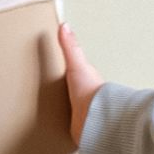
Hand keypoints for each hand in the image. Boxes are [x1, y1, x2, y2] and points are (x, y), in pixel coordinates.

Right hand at [57, 22, 103, 146]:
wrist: (92, 120)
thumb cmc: (89, 92)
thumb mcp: (77, 65)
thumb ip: (70, 47)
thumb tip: (64, 26)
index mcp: (87, 80)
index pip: (81, 72)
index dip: (76, 70)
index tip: (70, 68)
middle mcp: (87, 97)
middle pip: (79, 91)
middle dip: (73, 92)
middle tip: (64, 89)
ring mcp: (83, 112)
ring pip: (75, 109)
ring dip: (71, 110)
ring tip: (61, 109)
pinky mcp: (78, 127)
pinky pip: (71, 125)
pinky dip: (67, 125)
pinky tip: (61, 126)